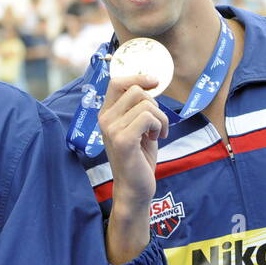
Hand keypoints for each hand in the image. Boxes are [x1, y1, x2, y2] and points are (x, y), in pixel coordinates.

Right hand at [98, 74, 168, 264]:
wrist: (134, 187)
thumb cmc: (138, 157)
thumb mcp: (137, 127)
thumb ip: (138, 107)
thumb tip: (151, 81)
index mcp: (106, 114)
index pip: (117, 82)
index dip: (138, 77)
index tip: (154, 82)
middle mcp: (104, 119)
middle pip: (136, 90)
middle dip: (155, 104)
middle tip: (155, 123)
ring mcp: (111, 129)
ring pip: (146, 104)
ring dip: (161, 118)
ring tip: (157, 134)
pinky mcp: (123, 140)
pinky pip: (149, 117)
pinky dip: (159, 126)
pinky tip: (157, 138)